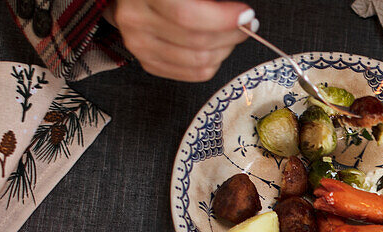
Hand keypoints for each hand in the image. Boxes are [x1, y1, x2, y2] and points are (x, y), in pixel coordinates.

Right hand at [105, 0, 256, 81]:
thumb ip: (208, 0)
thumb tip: (240, 15)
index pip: (188, 16)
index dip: (223, 20)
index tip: (245, 15)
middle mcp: (136, 21)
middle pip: (197, 42)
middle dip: (231, 34)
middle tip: (245, 23)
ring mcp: (139, 45)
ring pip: (198, 62)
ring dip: (225, 49)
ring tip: (232, 34)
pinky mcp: (148, 61)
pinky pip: (192, 74)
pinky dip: (213, 62)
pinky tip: (217, 47)